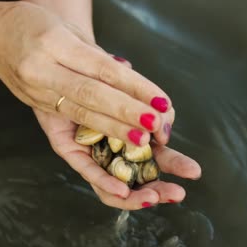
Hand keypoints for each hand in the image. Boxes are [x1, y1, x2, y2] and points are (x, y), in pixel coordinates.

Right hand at [0, 2, 171, 146]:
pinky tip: (113, 153)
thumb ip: (98, 56)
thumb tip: (130, 77)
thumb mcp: (68, 29)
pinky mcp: (38, 109)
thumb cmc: (35, 25)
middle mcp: (42, 71)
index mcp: (53, 43)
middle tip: (157, 124)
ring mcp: (37, 93)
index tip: (161, 101)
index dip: (134, 86)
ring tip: (142, 139)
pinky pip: (69, 127)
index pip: (101, 69)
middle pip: (91, 95)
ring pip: (80, 114)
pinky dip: (94, 141)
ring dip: (114, 129)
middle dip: (126, 112)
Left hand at [33, 51, 199, 209]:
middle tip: (180, 191)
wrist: (53, 50)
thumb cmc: (91, 61)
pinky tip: (122, 191)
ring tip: (157, 195)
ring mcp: (89, 146)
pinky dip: (103, 180)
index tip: (194, 172)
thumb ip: (138, 90)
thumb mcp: (119, 73)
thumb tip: (162, 106)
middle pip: (138, 171)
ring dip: (137, 190)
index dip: (173, 164)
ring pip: (114, 177)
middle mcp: (110, 141)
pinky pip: (85, 167)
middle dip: (161, 184)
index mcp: (128, 127)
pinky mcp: (66, 144)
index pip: (155, 154)